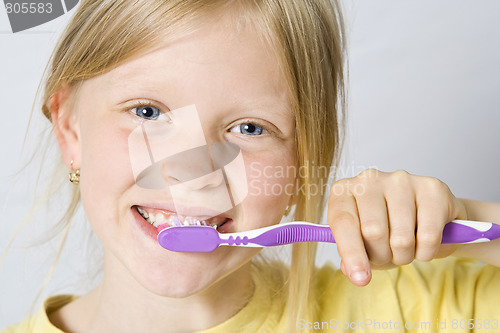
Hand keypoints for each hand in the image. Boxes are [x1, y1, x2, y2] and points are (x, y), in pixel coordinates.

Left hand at [327, 169, 467, 285]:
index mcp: (345, 190)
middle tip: (388, 255)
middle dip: (382, 256)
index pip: (343, 222)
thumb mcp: (362, 243)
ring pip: (401, 238)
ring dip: (404, 256)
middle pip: (373, 232)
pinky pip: (428, 236)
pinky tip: (424, 242)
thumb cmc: (387, 228)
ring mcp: (401, 180)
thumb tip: (352, 271)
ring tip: (406, 247)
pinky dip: (427, 252)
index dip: (352, 253)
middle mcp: (370, 179)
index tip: (360, 278)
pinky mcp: (431, 188)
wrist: (427, 216)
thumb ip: (352, 256)